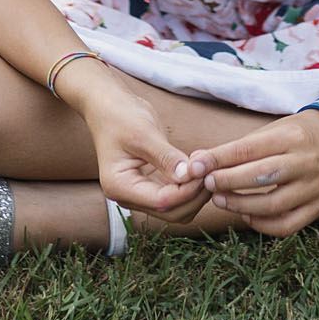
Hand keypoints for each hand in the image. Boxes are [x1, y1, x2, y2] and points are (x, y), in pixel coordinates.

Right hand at [80, 89, 208, 224]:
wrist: (110, 108)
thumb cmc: (120, 117)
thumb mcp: (144, 133)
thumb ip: (166, 157)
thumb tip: (189, 175)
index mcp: (120, 186)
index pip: (162, 201)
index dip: (188, 190)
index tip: (204, 170)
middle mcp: (129, 196)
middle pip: (172, 212)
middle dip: (195, 194)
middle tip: (209, 168)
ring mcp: (141, 193)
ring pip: (178, 208)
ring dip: (196, 192)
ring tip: (204, 165)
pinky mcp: (153, 184)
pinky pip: (177, 194)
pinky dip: (192, 185)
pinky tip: (198, 165)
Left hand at [190, 110, 318, 236]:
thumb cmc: (290, 137)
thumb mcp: (266, 133)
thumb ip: (233, 149)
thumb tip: (195, 163)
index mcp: (290, 137)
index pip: (249, 149)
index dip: (218, 159)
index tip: (195, 166)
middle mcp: (305, 162)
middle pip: (262, 176)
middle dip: (228, 182)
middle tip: (207, 184)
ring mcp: (313, 187)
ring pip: (273, 204)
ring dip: (241, 205)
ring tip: (219, 200)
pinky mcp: (316, 206)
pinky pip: (286, 225)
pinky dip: (262, 225)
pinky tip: (246, 216)